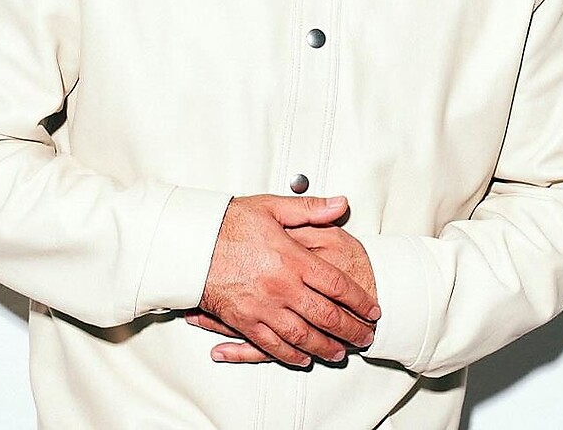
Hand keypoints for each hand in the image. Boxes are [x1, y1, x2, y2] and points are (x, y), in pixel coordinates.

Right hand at [197, 194, 380, 366]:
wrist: (190, 243)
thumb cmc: (228, 224)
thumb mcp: (271, 207)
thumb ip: (310, 209)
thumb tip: (340, 205)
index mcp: (292, 259)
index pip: (337, 285)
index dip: (359, 300)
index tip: (372, 309)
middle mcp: (282, 287)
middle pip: (326, 316)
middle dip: (351, 330)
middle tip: (365, 337)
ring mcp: (263, 308)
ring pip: (303, 336)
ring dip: (325, 347)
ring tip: (340, 352)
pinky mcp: (244, 320)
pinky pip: (272, 345)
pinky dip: (291, 355)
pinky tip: (303, 357)